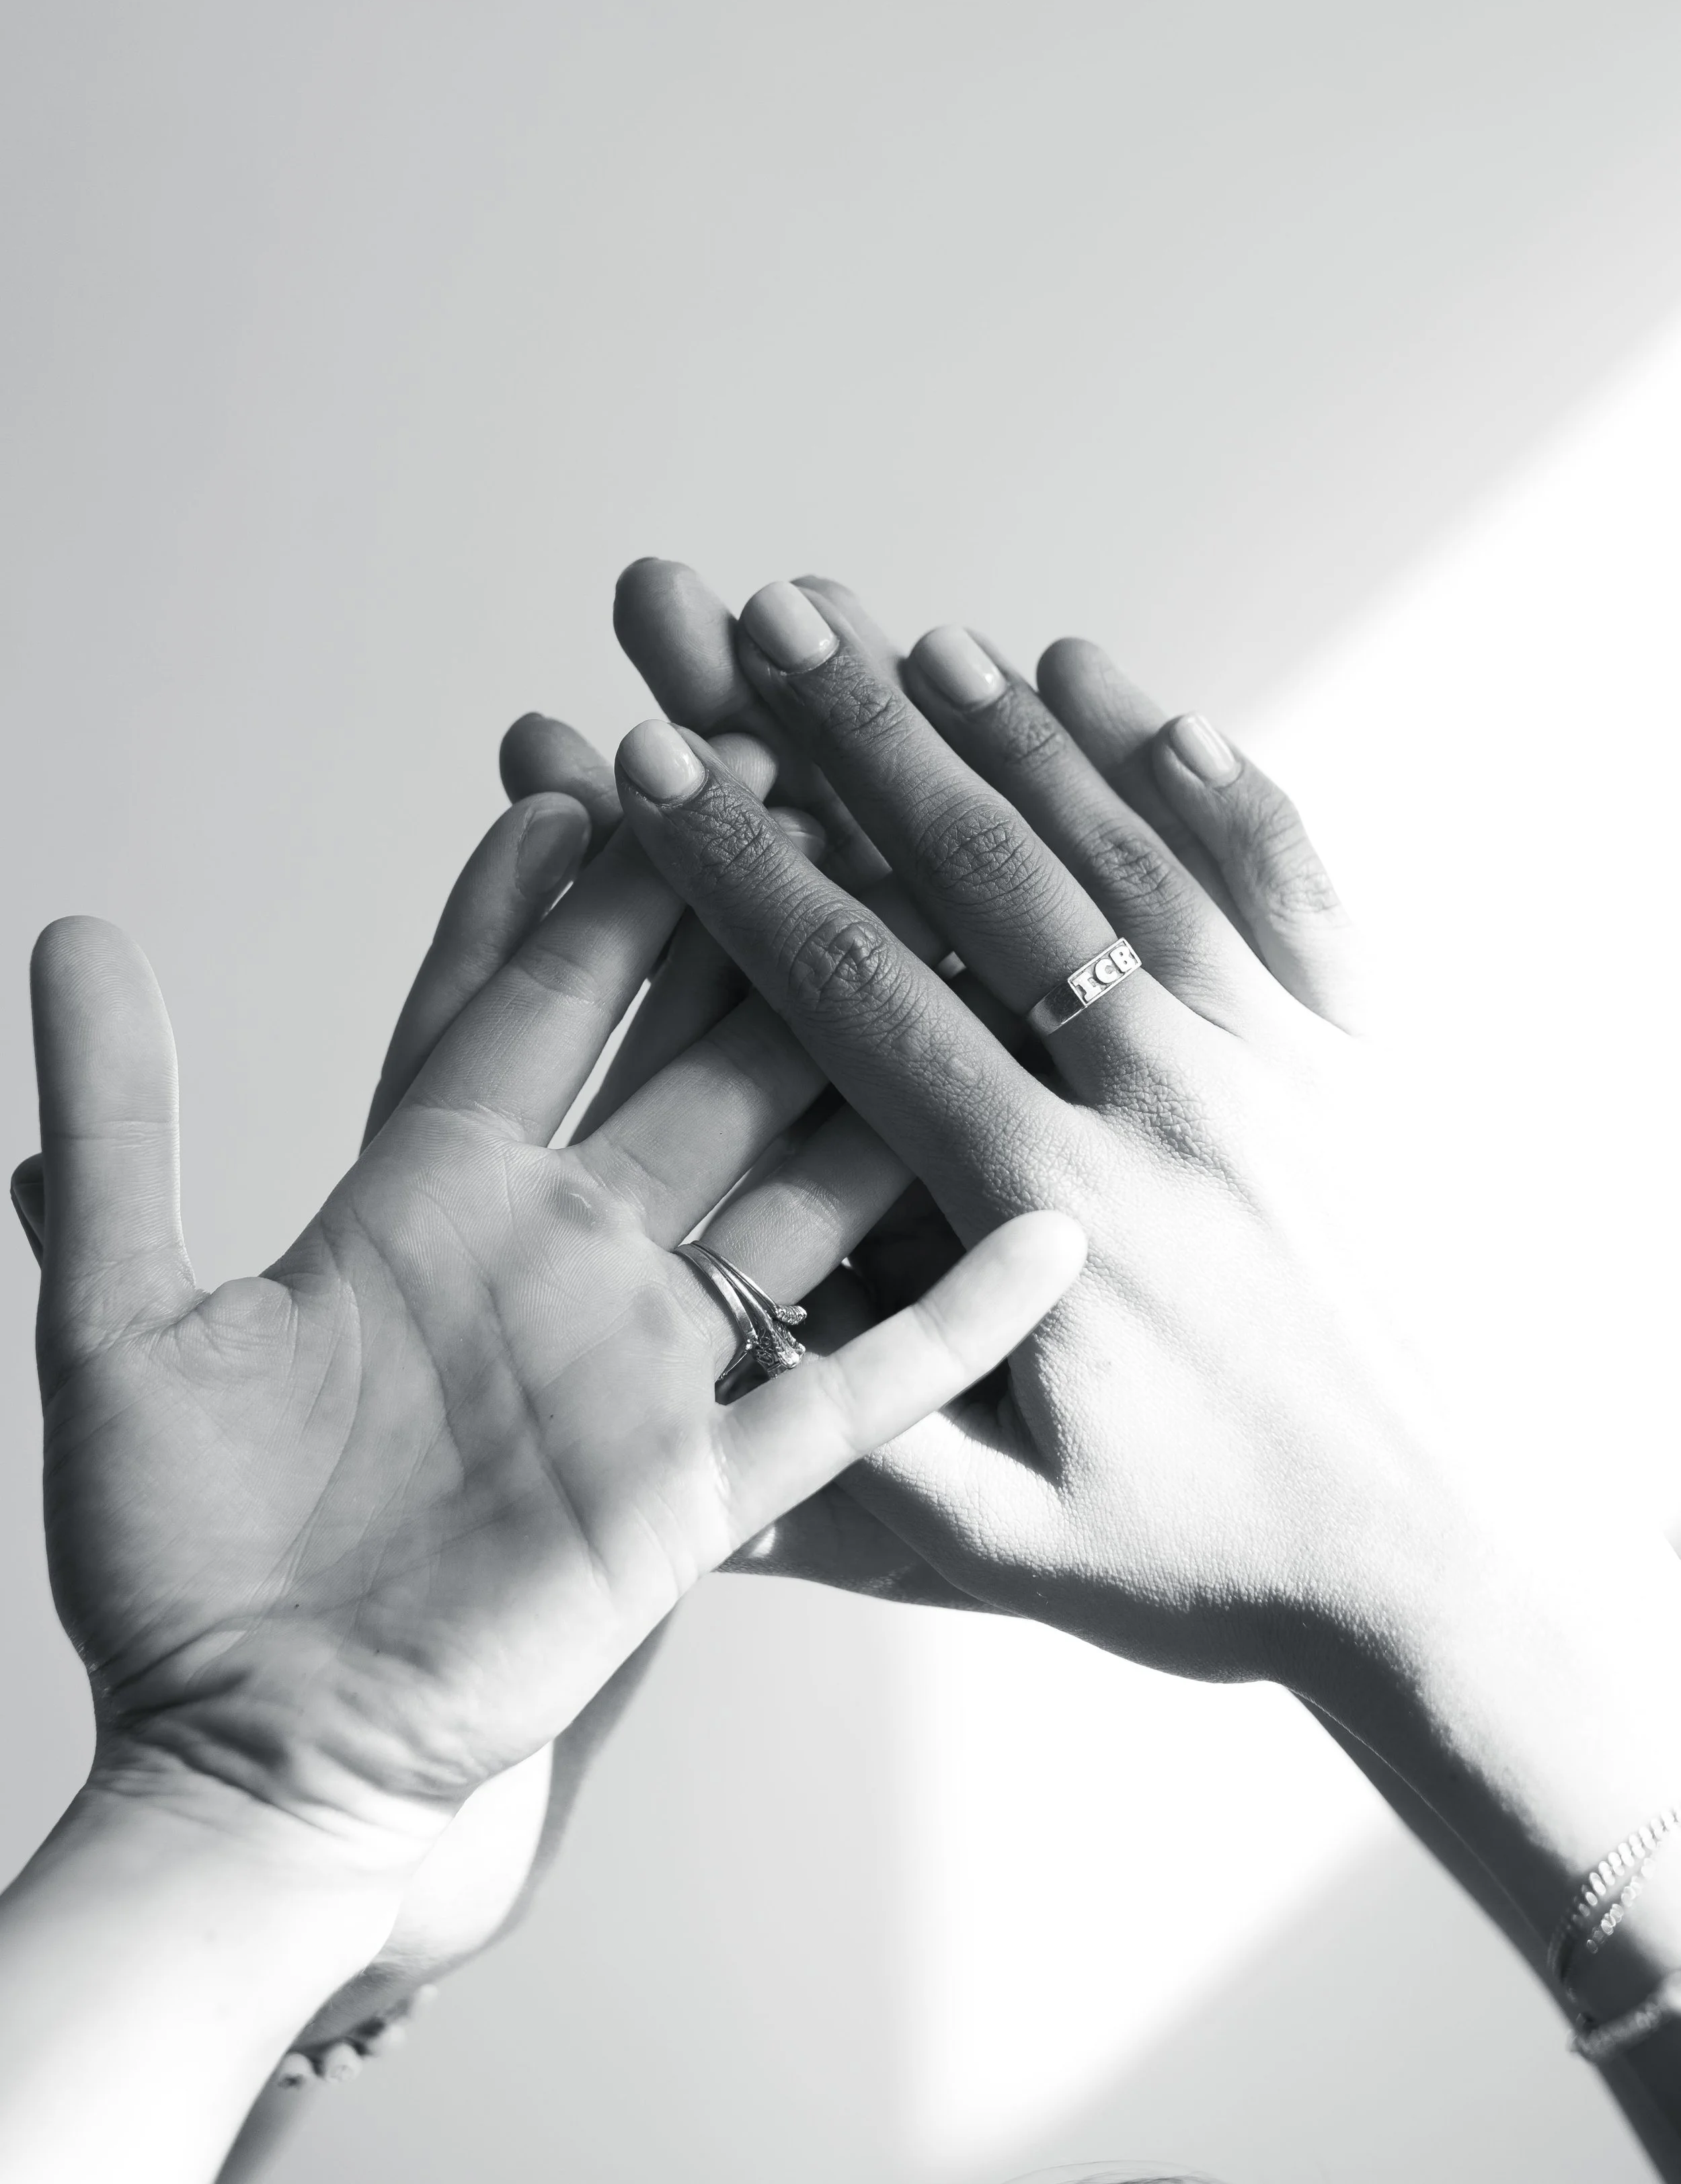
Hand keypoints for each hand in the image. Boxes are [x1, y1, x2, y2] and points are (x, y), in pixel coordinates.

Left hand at [26, 766, 1082, 1870]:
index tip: (625, 757)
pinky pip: (853, 1389)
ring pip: (795, 1180)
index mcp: (433, 1197)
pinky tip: (1047, 1230)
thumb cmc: (178, 1559)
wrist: (256, 1757)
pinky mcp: (701, 1486)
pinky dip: (952, 1314)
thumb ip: (120, 1128)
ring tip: (968, 950)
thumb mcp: (124, 1325)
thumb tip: (70, 929)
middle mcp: (563, 1254)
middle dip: (757, 932)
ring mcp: (646, 1362)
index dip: (575, 888)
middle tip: (832, 795)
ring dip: (878, 1075)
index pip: (525, 1000)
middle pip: (688, 1057)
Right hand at [605, 559, 1359, 1610]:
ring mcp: (1280, 1070)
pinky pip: (1291, 891)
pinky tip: (1138, 701)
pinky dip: (1215, 785)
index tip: (653, 767)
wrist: (1432, 1568)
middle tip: (766, 622)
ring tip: (914, 636)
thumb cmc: (1207, 1560)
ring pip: (1133, 861)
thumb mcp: (1005, 1548)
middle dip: (861, 742)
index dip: (744, 873)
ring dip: (1017, 739)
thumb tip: (701, 1329)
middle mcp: (1170, 1110)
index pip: (865, 999)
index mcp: (1055, 1213)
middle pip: (993, 884)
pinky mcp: (1360, 1062)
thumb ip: (850, 1443)